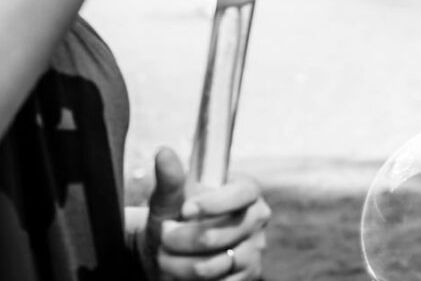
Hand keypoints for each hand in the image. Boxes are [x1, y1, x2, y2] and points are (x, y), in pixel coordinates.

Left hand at [138, 147, 270, 280]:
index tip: (185, 210)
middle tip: (164, 235)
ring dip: (180, 264)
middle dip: (183, 238)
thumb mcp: (169, 199)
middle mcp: (257, 218)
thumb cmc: (174, 218)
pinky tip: (181, 272)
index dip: (216, 202)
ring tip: (165, 257)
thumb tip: (163, 152)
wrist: (170, 252)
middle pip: (225, 232)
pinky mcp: (249, 275)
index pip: (243, 192)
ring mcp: (255, 248)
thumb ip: (170, 179)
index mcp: (245, 190)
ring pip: (217, 263)